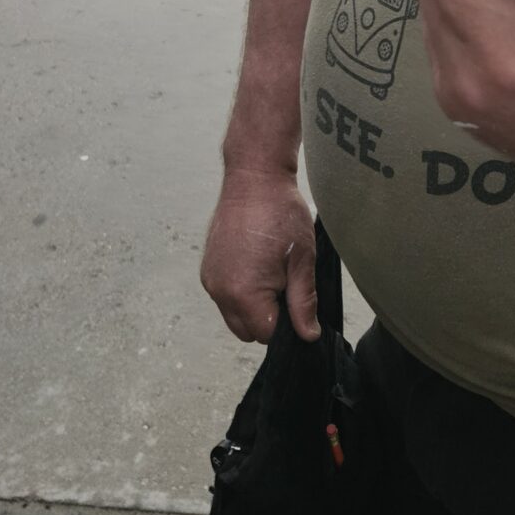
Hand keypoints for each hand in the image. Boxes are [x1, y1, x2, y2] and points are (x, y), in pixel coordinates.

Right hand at [201, 168, 320, 343]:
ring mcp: (210, 280)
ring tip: (271, 272)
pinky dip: (240, 292)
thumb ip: (303, 302)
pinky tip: (256, 265)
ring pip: (234, 315)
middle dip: (268, 318)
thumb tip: (307, 335)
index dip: (287, 323)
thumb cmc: (281, 214)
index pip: (267, 334)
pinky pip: (225, 297)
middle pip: (247, 331)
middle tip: (285, 285)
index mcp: (243, 293)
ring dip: (253, 307)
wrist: (254, 179)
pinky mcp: (207, 269)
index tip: (295, 298)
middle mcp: (220, 291)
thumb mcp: (302, 261)